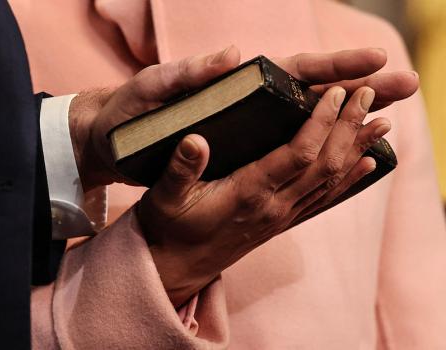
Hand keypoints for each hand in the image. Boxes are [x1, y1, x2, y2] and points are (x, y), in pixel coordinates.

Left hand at [69, 46, 417, 191]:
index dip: (332, 66)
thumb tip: (233, 54)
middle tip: (406, 88)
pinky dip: (313, 152)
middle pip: (312, 93)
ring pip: (306, 124)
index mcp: (233, 84)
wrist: (110, 141)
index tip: (373, 63)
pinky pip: (283, 152)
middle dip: (359, 91)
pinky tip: (338, 159)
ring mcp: (245, 129)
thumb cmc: (128, 112)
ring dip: (348, 122)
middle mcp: (246, 105)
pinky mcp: (236, 152)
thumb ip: (187, 73)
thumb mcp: (152, 89)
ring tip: (389, 124)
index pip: (291, 70)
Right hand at [138, 85, 391, 306]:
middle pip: (324, 164)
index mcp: (246, 193)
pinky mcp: (280, 223)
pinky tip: (365, 165)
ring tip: (381, 124)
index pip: (296, 155)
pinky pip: (323, 200)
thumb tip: (194, 138)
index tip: (336, 93)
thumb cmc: (169, 228)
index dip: (320, 123)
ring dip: (356, 151)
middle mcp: (272, 207)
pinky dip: (348, 181)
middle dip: (349, 128)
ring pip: (329, 182)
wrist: (177, 267)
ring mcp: (280, 217)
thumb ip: (180, 169)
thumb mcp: (164, 196)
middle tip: (369, 95)